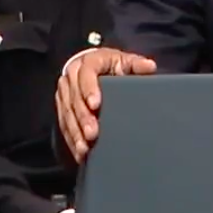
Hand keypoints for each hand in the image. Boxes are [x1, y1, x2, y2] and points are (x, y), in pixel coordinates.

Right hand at [56, 47, 155, 163]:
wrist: (92, 65)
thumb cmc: (111, 64)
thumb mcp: (124, 60)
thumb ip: (136, 64)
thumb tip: (150, 66)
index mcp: (88, 62)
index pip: (86, 74)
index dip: (89, 89)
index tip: (96, 105)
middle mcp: (72, 77)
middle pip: (75, 99)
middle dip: (83, 118)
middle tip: (92, 134)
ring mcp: (64, 92)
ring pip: (67, 114)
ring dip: (76, 132)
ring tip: (85, 148)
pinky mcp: (62, 106)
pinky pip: (64, 124)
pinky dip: (72, 138)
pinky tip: (79, 151)